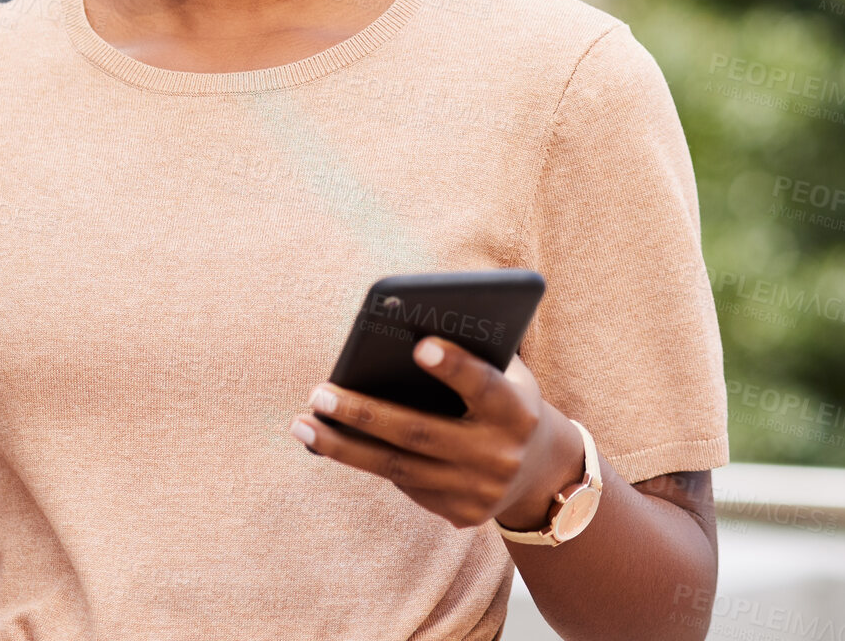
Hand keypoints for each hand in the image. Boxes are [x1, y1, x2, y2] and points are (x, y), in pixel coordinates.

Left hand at [288, 337, 585, 530]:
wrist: (541, 470)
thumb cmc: (506, 397)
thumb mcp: (506, 371)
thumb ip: (469, 353)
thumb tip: (402, 329)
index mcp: (517, 410)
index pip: (483, 385)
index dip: (454, 366)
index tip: (418, 345)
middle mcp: (500, 456)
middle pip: (420, 434)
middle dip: (363, 413)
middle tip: (318, 393)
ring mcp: (479, 492)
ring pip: (398, 468)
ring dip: (343, 447)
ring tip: (302, 425)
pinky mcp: (461, 514)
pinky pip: (405, 484)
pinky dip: (366, 461)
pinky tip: (333, 442)